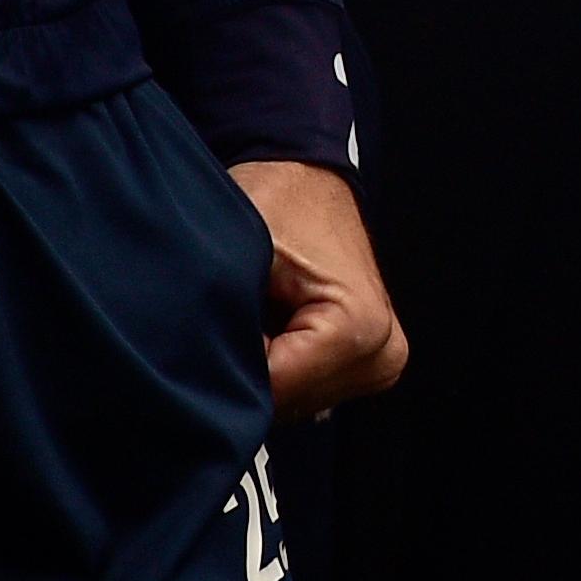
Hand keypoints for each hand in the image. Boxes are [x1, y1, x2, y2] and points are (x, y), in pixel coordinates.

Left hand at [228, 158, 405, 415]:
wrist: (304, 177)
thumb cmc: (276, 201)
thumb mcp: (237, 257)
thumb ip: (221, 322)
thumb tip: (198, 383)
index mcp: (361, 328)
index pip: (268, 393)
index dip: (225, 362)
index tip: (211, 325)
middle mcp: (381, 354)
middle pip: (283, 404)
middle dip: (242, 367)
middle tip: (231, 313)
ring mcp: (378, 363)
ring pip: (289, 403)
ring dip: (257, 367)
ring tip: (253, 313)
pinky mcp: (365, 364)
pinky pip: (301, 391)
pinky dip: (273, 366)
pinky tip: (267, 327)